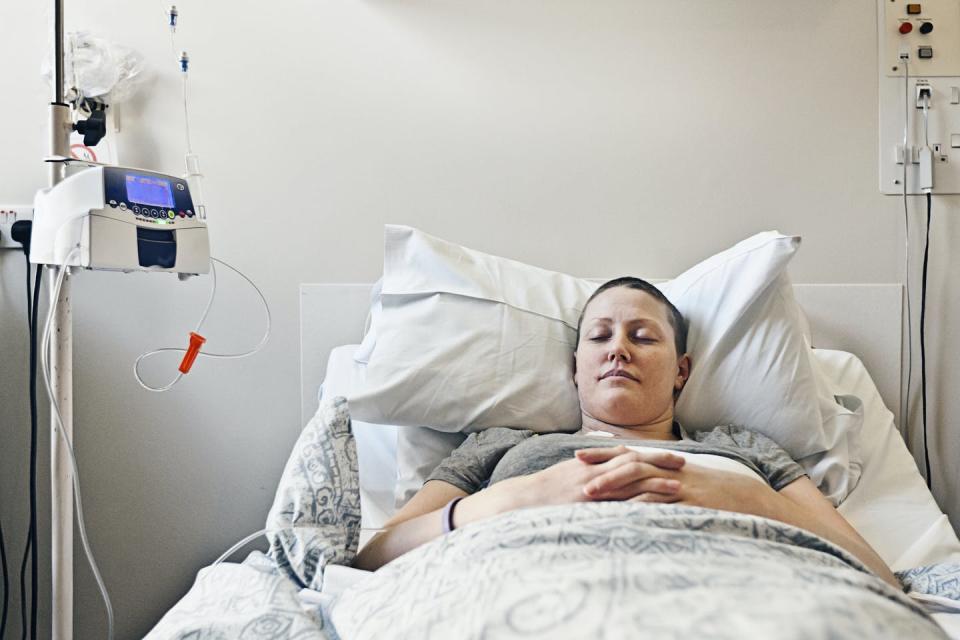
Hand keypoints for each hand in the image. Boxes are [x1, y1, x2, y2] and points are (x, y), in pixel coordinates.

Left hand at [578, 446, 773, 515]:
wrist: (748, 499)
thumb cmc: (713, 492)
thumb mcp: (683, 480)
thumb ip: (658, 479)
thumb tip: (632, 488)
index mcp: (665, 464)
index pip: (628, 454)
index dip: (602, 454)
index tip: (578, 455)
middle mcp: (669, 470)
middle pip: (629, 463)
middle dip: (600, 466)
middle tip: (575, 471)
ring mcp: (679, 486)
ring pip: (640, 482)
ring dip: (613, 486)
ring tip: (589, 492)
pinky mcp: (689, 503)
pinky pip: (661, 504)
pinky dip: (640, 507)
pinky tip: (621, 512)